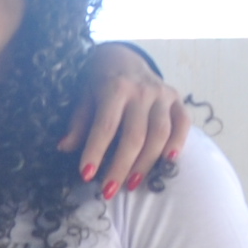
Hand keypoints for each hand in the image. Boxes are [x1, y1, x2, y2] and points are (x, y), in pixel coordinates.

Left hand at [63, 44, 189, 198]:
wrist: (125, 56)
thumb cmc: (101, 82)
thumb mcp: (85, 96)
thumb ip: (79, 122)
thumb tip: (64, 147)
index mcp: (115, 88)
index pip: (105, 125)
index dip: (95, 151)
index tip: (86, 175)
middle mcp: (142, 91)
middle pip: (135, 135)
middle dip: (120, 167)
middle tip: (108, 191)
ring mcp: (163, 95)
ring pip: (160, 134)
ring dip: (146, 163)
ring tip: (132, 185)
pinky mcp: (178, 100)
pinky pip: (183, 124)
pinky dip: (179, 143)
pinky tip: (168, 162)